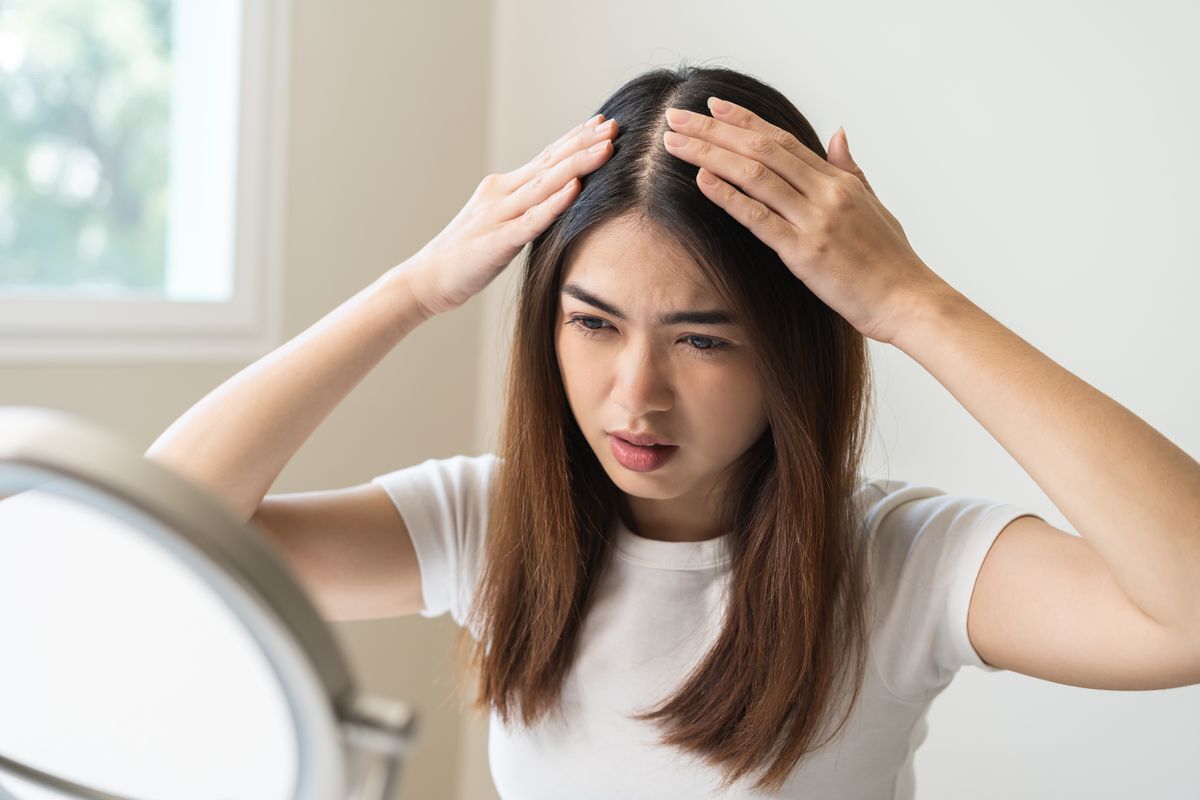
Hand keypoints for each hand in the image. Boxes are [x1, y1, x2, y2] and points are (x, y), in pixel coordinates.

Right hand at [407, 113, 618, 316]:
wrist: (427, 279)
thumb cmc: (466, 256)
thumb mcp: (500, 224)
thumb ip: (525, 209)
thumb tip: (557, 201)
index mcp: (503, 188)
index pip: (546, 157)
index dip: (575, 139)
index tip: (602, 122)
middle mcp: (501, 194)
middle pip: (550, 163)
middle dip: (584, 143)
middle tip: (616, 125)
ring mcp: (498, 216)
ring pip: (545, 185)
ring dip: (578, 165)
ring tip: (606, 148)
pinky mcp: (497, 243)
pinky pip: (531, 221)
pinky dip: (554, 204)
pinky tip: (575, 190)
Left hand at [662, 97, 956, 344]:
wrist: (910, 301)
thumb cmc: (892, 262)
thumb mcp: (874, 207)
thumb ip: (851, 170)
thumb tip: (839, 134)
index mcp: (839, 182)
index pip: (783, 140)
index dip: (745, 120)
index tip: (713, 106)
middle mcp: (825, 193)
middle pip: (761, 149)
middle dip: (714, 130)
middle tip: (677, 116)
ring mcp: (815, 220)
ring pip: (755, 175)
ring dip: (709, 154)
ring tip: (674, 143)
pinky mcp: (806, 252)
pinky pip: (760, 218)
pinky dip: (729, 196)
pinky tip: (702, 179)